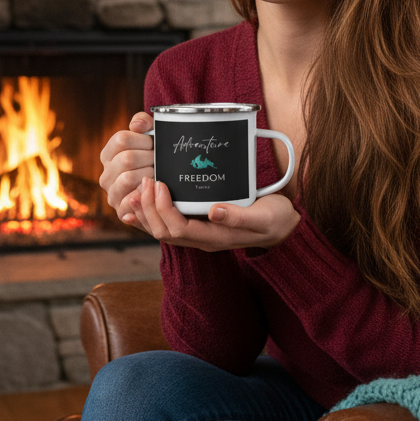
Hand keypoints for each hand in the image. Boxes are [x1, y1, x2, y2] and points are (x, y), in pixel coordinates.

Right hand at [99, 112, 154, 223]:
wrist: (162, 194)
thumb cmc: (155, 160)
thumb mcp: (150, 137)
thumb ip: (143, 123)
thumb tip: (138, 125)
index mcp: (109, 154)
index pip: (121, 139)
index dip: (143, 140)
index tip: (154, 145)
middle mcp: (105, 175)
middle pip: (126, 158)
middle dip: (149, 158)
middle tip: (160, 161)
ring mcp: (111, 194)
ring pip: (127, 178)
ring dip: (149, 175)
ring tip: (158, 175)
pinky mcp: (120, 211)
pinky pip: (131, 201)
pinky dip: (145, 195)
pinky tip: (154, 190)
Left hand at [126, 177, 300, 251]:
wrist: (284, 229)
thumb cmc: (275, 220)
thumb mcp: (263, 217)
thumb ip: (239, 216)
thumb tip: (214, 210)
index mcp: (215, 237)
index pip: (177, 229)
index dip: (162, 208)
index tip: (159, 183)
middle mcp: (202, 239)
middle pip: (163, 231)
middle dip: (148, 207)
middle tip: (144, 181)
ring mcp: (200, 234)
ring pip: (162, 230)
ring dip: (145, 212)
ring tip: (134, 192)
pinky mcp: (200, 224)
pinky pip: (168, 224)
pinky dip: (151, 214)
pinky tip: (140, 205)